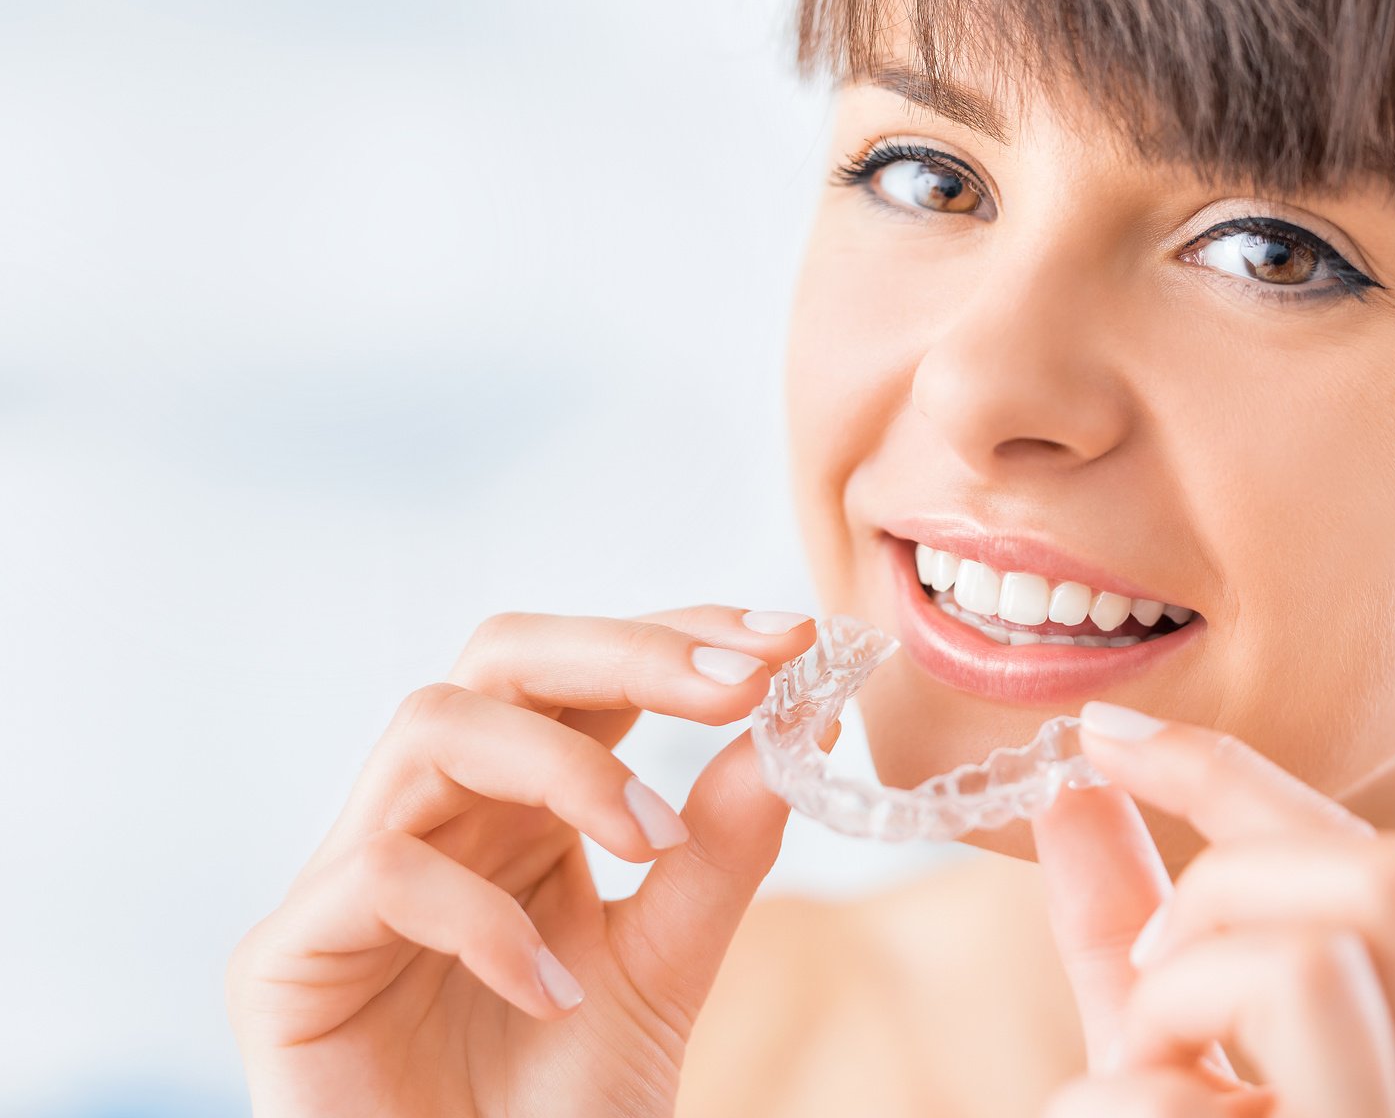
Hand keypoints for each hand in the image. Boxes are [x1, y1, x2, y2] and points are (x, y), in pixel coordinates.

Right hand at [227, 605, 828, 1116]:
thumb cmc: (557, 1110)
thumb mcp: (666, 967)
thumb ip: (722, 851)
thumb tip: (797, 720)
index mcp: (522, 807)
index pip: (589, 673)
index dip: (681, 634)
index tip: (790, 637)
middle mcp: (437, 818)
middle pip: (502, 656)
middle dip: (628, 650)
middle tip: (740, 684)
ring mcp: (352, 879)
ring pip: (431, 725)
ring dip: (564, 765)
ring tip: (652, 843)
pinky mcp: (287, 961)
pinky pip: (380, 873)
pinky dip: (482, 916)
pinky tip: (551, 990)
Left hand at [1032, 703, 1394, 1117]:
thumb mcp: (1154, 1051)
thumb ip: (1129, 934)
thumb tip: (1072, 789)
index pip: (1377, 860)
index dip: (1227, 771)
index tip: (1105, 732)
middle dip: (1231, 882)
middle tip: (1153, 976)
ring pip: (1312, 967)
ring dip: (1173, 1004)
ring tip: (1138, 1082)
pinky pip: (1187, 1104)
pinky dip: (1109, 1110)